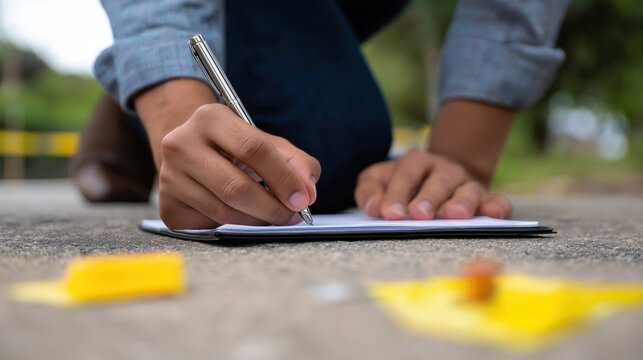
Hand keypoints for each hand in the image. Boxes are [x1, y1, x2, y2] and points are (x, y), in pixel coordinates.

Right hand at [158, 103, 319, 228]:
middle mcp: (181, 143)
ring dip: (258, 220)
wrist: (190, 154)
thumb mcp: (267, 143)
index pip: (254, 148)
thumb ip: (296, 162)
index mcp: (210, 118)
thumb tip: (307, 191)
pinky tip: (244, 215)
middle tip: (292, 215)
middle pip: (237, 187)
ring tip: (274, 216)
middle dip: (273, 207)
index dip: (283, 178)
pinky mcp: (168, 205)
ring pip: (225, 211)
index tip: (303, 199)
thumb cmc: (235, 148)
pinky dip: (236, 225)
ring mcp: (170, 176)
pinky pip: (211, 225)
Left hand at [354, 150, 510, 219]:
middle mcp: (444, 170)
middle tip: (419, 215)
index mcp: (416, 162)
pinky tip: (492, 215)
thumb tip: (373, 208)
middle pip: (438, 181)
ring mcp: (467, 184)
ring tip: (452, 215)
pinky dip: (495, 207)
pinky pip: (497, 202)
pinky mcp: (487, 200)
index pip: (406, 175)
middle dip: (428, 197)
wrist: (439, 179)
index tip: (390, 213)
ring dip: (462, 203)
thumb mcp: (378, 180)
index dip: (397, 193)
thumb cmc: (402, 185)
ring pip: (468, 191)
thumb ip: (369, 190)